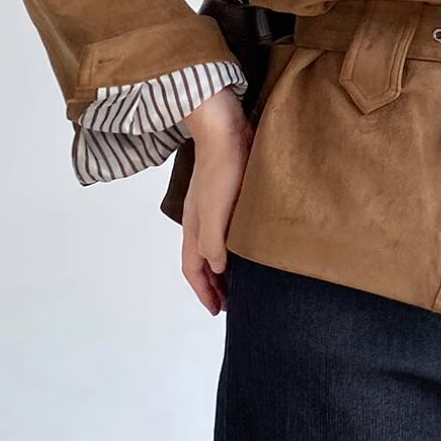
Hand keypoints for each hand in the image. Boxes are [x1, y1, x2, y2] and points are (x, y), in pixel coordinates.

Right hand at [180, 88, 253, 314]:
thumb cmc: (221, 171)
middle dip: (212, 285)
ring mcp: (211, 206)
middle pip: (200, 261)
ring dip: (222, 266)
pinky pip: (223, 230)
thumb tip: (217, 268)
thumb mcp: (216, 213)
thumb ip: (213, 245)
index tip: (217, 311)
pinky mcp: (226, 193)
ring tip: (239, 279)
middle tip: (230, 302)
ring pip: (212, 246)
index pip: (194, 270)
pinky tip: (246, 244)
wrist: (225, 130)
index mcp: (194, 228)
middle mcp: (198, 221)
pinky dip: (230, 245)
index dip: (204, 292)